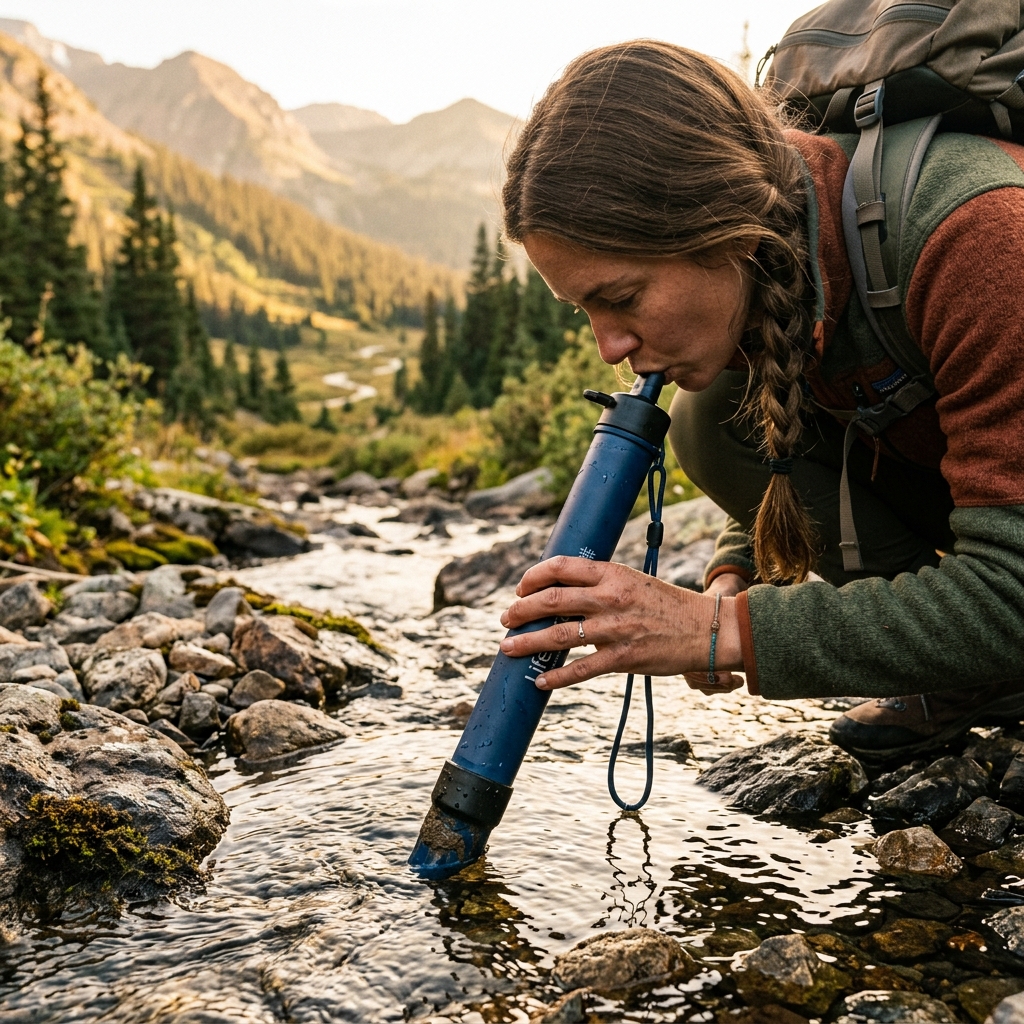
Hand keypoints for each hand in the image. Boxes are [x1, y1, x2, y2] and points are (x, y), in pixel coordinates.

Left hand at [497, 556, 741, 689]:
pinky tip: (540, 681)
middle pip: (552, 599)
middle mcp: (610, 598)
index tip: (521, 588)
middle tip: (506, 619)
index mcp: (612, 573)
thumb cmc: (666, 604)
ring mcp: (616, 629)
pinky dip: (556, 676)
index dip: (533, 577)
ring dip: (527, 642)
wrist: (706, 629)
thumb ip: (600, 585)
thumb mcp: (632, 582)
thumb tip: (562, 594)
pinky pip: (581, 669)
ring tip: (507, 648)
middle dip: (521, 610)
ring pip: (559, 634)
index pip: (561, 567)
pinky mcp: (624, 657)